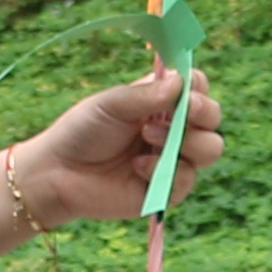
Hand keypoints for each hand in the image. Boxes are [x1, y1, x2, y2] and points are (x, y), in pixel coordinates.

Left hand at [16, 67, 225, 228]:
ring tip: (148, 137)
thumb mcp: (111, 104)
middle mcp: (174, 130)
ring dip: (186, 141)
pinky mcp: (168, 189)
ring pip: (211, 149)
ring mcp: (174, 160)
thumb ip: (146, 94)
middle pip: (213, 118)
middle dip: (203, 112)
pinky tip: (137, 167)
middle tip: (185, 109)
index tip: (186, 88)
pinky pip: (187, 179)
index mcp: (162, 104)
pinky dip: (163, 170)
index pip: (197, 89)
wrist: (59, 173)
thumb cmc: (82, 132)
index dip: (198, 87)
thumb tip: (182, 83)